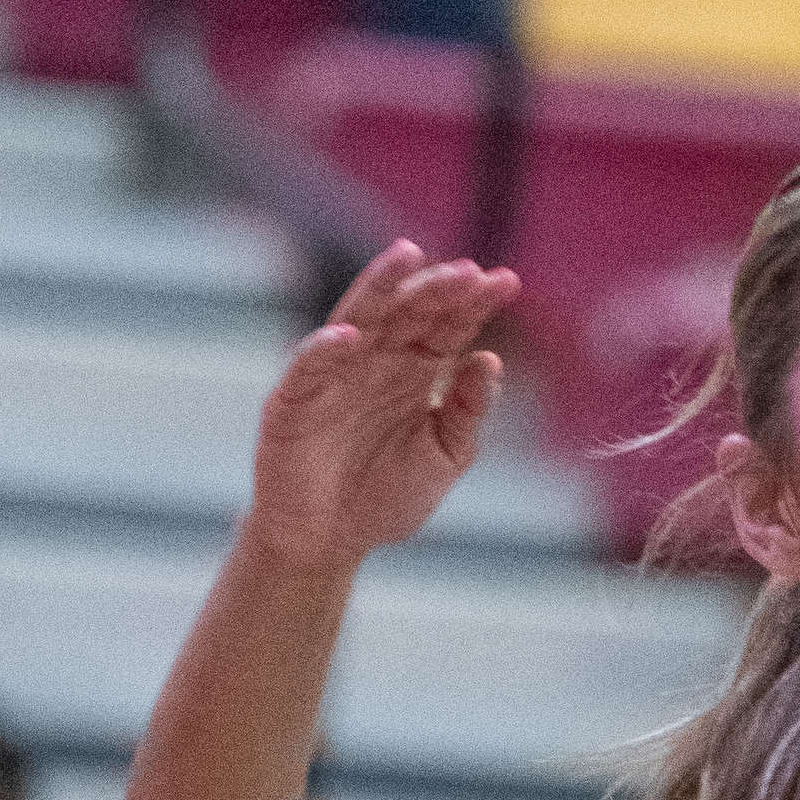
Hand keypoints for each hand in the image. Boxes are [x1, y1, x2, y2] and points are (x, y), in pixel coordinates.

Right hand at [245, 244, 518, 573]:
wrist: (330, 543)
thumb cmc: (386, 497)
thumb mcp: (444, 456)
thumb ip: (467, 411)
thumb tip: (490, 359)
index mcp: (414, 371)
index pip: (447, 325)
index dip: (474, 302)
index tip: (507, 282)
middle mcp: (376, 362)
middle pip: (408, 312)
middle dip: (438, 289)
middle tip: (469, 272)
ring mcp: (334, 375)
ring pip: (358, 318)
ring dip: (381, 287)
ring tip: (407, 257)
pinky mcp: (292, 400)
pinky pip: (309, 367)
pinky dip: (326, 349)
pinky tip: (353, 336)